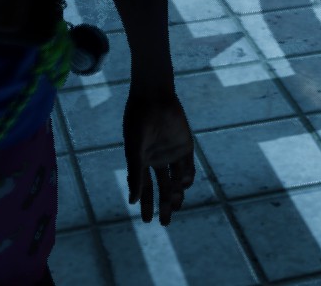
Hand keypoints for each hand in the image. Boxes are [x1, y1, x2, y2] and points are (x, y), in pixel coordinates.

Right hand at [123, 88, 192, 224]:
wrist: (153, 96)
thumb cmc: (139, 121)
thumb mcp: (134, 149)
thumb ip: (135, 174)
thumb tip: (132, 200)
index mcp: (142, 161)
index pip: (145, 189)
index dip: (146, 205)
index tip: (146, 221)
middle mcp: (157, 160)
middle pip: (163, 188)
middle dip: (164, 205)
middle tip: (165, 223)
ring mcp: (172, 153)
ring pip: (177, 180)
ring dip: (177, 194)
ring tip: (176, 207)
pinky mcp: (185, 145)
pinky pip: (188, 166)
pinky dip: (187, 177)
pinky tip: (185, 185)